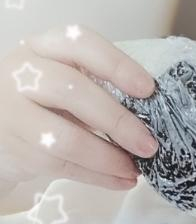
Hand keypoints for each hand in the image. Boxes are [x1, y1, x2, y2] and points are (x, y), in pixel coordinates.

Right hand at [0, 24, 158, 189]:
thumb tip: (152, 116)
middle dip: (117, 121)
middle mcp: (22, 74)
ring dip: (108, 158)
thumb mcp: (63, 79)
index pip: (79, 43)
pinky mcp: (16, 149)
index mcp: (43, 48)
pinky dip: (99, 177)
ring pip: (66, 138)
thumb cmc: (43, 99)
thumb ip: (98, 87)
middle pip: (72, 91)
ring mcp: (13, 113)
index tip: (148, 89)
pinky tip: (122, 180)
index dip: (116, 65)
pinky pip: (63, 166)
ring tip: (136, 169)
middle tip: (149, 144)